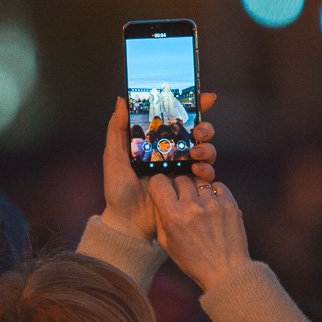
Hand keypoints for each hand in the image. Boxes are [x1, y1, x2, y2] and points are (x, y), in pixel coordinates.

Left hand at [101, 93, 216, 240]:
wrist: (128, 223)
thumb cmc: (117, 190)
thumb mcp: (114, 157)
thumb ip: (117, 129)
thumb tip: (121, 99)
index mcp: (156, 142)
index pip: (177, 119)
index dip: (194, 106)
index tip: (205, 98)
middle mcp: (172, 153)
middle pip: (198, 133)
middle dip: (205, 127)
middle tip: (199, 131)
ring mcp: (183, 170)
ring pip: (206, 151)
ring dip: (207, 147)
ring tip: (196, 152)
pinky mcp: (190, 187)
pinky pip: (207, 174)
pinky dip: (207, 169)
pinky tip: (198, 169)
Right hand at [147, 175, 249, 291]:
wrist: (226, 271)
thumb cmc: (193, 260)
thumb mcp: (166, 243)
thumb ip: (159, 216)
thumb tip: (158, 195)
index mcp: (173, 216)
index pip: (159, 181)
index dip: (159, 185)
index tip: (163, 191)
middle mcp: (192, 206)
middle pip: (180, 178)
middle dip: (178, 187)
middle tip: (183, 201)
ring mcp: (213, 204)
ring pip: (199, 181)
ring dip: (197, 191)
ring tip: (200, 207)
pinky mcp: (230, 204)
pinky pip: (218, 185)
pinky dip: (214, 192)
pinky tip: (213, 206)